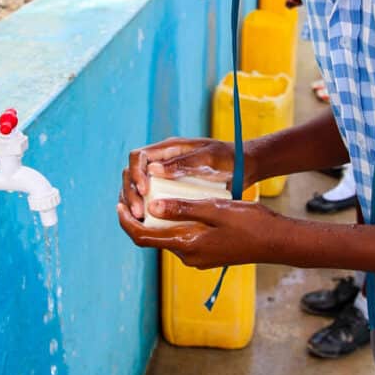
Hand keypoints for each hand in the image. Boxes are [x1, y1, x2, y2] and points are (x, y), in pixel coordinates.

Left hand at [117, 195, 291, 268]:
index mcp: (187, 244)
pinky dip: (175, 225)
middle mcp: (189, 256)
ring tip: (155, 196)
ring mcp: (198, 258)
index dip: (126, 222)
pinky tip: (180, 207)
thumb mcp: (216, 209)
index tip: (118, 205)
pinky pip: (183, 240)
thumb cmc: (251, 223)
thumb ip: (184, 208)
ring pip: (168, 238)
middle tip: (135, 195)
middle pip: (153, 238)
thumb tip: (152, 205)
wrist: (277, 242)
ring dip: (159, 221)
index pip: (144, 237)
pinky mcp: (208, 255)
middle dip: (140, 218)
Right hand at [121, 136, 238, 219]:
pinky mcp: (170, 192)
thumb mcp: (208, 158)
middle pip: (132, 175)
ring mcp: (164, 178)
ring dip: (133, 204)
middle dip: (130, 193)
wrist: (244, 168)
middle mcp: (161, 162)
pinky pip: (150, 201)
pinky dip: (144, 212)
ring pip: (137, 189)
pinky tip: (146, 225)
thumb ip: (182, 163)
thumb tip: (152, 171)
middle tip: (138, 213)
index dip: (135, 173)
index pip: (138, 157)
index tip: (143, 190)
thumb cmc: (228, 159)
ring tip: (139, 220)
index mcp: (167, 149)